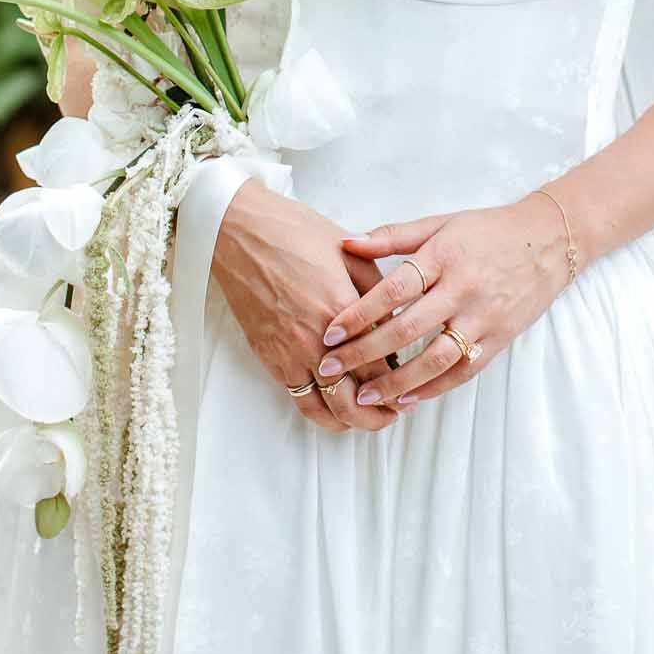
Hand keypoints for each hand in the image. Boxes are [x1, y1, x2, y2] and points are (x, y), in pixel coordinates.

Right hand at [209, 180, 406, 433]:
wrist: (242, 232)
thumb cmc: (296, 233)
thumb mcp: (351, 253)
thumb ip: (377, 293)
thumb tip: (394, 323)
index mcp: (342, 310)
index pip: (379, 365)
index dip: (399, 382)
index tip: (411, 387)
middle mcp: (316, 340)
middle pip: (355, 400)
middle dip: (381, 414)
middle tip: (396, 412)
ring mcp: (290, 353)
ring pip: (327, 409)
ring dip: (352, 422)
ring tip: (369, 418)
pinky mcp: (270, 357)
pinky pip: (299, 399)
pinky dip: (320, 414)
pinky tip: (334, 412)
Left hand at [318, 194, 570, 411]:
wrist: (548, 241)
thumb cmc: (487, 230)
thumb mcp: (441, 222)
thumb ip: (393, 235)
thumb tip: (348, 242)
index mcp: (444, 255)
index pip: (394, 289)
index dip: (359, 313)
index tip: (329, 333)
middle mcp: (462, 288)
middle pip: (407, 328)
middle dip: (365, 352)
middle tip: (330, 369)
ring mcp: (482, 317)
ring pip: (435, 359)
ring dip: (396, 382)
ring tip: (364, 395)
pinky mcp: (498, 338)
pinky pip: (462, 371)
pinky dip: (433, 389)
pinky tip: (405, 400)